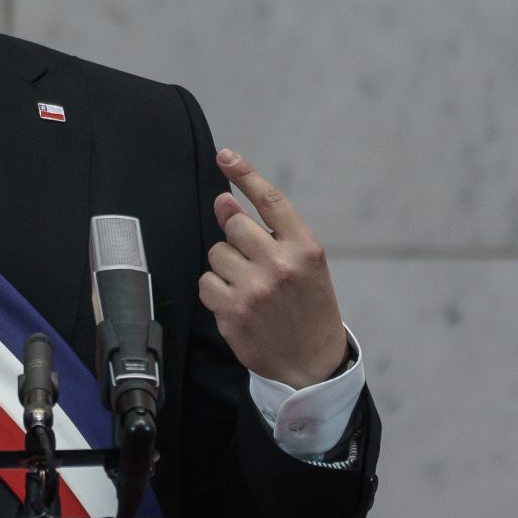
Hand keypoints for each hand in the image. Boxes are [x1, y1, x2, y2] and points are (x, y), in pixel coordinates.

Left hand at [198, 149, 350, 388]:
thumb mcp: (304, 264)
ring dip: (226, 265)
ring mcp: (255, 289)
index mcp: (305, 248)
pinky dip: (215, 290)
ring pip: (216, 252)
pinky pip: (206, 282)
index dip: (244, 174)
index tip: (225, 156)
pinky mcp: (233, 312)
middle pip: (233, 223)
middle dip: (235, 235)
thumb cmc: (307, 305)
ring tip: (249, 285)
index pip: (270, 200)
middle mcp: (280, 265)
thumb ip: (268, 231)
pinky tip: (236, 302)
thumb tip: (222, 201)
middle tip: (251, 258)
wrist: (312, 361)